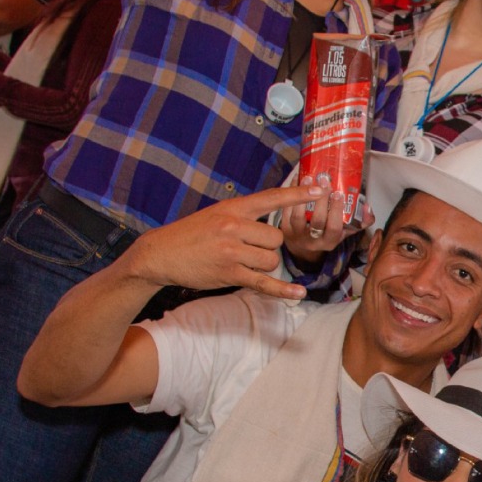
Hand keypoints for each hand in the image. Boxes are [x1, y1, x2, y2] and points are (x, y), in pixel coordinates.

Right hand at [125, 183, 324, 297]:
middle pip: (277, 238)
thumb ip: (244, 215)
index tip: (320, 188)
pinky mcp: (230, 274)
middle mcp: (234, 226)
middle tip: (249, 248)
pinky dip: (283, 290)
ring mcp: (232, 251)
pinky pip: (264, 283)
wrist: (161, 253)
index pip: (271, 198)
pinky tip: (299, 293)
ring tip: (242, 261)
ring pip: (271, 260)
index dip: (297, 194)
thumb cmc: (192, 234)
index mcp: (233, 208)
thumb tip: (273, 222)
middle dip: (269, 246)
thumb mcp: (217, 214)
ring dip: (264, 265)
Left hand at [278, 175, 369, 266]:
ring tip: (308, 178)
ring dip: (303, 196)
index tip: (339, 193)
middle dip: (321, 200)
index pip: (334, 228)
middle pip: (317, 221)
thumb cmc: (327, 233)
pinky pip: (286, 210)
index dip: (336, 211)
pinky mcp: (284, 228)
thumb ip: (361, 221)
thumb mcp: (346, 231)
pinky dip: (290, 193)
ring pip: (298, 217)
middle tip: (325, 180)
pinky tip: (297, 180)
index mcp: (330, 242)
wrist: (303, 245)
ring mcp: (296, 235)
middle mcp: (313, 241)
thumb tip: (367, 207)